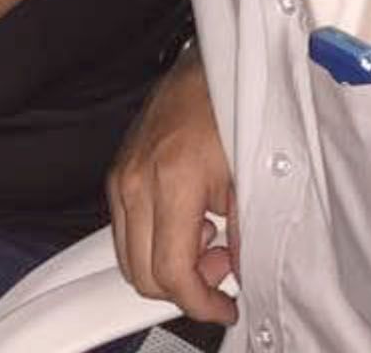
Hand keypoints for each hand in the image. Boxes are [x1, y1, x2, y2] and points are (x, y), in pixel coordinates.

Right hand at [107, 45, 239, 323]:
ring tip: (207, 240)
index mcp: (172, 179)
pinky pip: (126, 229)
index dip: (200, 301)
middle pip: (141, 273)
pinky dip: (154, 240)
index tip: (224, 305)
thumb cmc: (234, 107)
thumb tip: (240, 274)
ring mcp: (122, 175)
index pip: (170, 270)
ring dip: (166, 264)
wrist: (212, 65)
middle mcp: (135, 180)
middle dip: (183, 285)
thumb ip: (245, 233)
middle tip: (221, 267)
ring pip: (128, 256)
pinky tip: (188, 220)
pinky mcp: (119, 171)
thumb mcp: (251, 176)